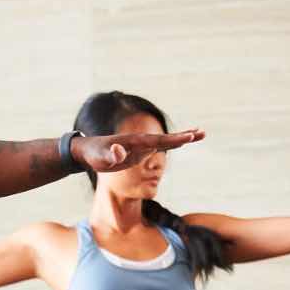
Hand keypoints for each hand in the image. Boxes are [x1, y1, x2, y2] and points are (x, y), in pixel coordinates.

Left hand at [74, 129, 204, 172]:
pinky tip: (180, 144)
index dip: (174, 139)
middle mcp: (140, 141)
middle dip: (183, 136)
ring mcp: (141, 146)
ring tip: (200, 134)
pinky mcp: (139, 152)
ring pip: (165, 142)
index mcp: (134, 141)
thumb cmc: (93, 154)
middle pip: (165, 138)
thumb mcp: (100, 157)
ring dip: (182, 138)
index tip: (189, 137)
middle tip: (202, 133)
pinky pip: (159, 147)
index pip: (158, 141)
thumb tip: (120, 151)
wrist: (87, 151)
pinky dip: (171, 144)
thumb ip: (110, 154)